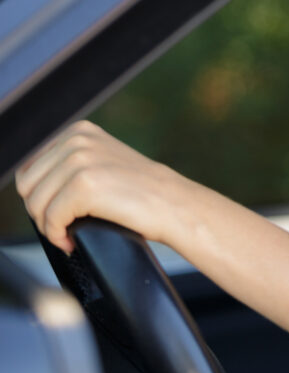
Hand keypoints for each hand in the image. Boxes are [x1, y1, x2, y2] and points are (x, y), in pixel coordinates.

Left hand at [15, 120, 189, 252]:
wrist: (177, 206)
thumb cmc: (144, 194)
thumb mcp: (106, 162)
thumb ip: (73, 162)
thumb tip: (30, 184)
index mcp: (80, 131)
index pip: (31, 168)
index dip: (41, 196)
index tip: (58, 212)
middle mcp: (77, 140)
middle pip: (28, 185)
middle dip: (41, 212)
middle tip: (62, 227)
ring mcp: (80, 160)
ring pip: (35, 203)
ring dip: (48, 226)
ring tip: (67, 234)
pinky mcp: (84, 185)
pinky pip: (50, 219)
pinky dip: (57, 236)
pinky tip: (72, 241)